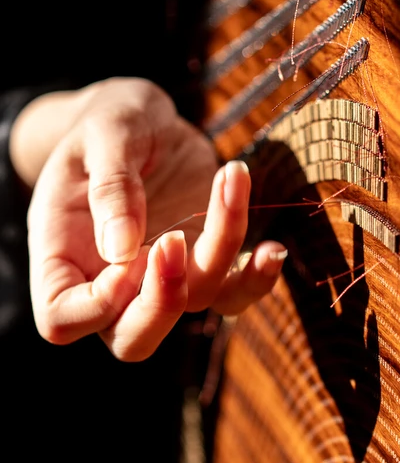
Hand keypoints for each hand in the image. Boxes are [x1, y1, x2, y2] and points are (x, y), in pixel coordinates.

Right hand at [20, 78, 285, 360]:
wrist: (144, 122)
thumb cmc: (110, 125)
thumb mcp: (102, 135)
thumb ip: (110, 187)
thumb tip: (120, 250)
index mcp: (65, 259)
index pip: (64, 320)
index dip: (96, 307)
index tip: (125, 256)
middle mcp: (115, 283)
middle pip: (133, 340)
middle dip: (162, 305)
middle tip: (174, 239)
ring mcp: (165, 278)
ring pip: (197, 303)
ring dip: (222, 252)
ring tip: (229, 180)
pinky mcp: (207, 264)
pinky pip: (235, 292)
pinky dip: (257, 278)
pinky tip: (271, 248)